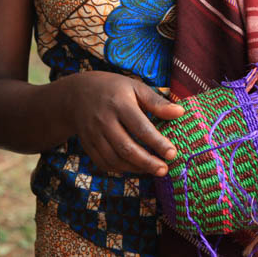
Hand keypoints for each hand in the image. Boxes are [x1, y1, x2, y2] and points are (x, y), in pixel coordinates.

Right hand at [63, 71, 182, 176]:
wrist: (76, 94)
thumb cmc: (113, 89)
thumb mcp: (134, 87)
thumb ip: (156, 102)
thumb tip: (181, 112)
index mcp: (119, 103)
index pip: (140, 127)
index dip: (157, 143)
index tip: (173, 154)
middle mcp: (104, 120)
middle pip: (126, 147)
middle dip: (147, 162)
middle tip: (164, 169)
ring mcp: (93, 134)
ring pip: (114, 159)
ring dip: (135, 168)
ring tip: (152, 170)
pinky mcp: (87, 144)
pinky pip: (103, 163)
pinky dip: (119, 169)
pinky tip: (134, 168)